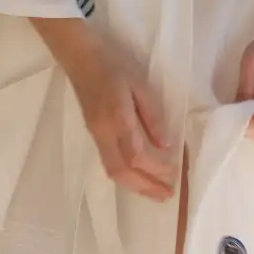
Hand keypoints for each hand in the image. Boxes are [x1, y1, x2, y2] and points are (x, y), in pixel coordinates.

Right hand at [32, 17, 178, 201]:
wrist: (79, 56)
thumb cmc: (114, 65)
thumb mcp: (140, 84)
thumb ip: (153, 115)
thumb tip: (166, 144)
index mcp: (117, 117)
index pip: (137, 154)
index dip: (156, 168)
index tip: (174, 172)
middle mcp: (103, 132)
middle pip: (122, 171)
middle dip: (145, 187)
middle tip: (167, 196)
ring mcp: (95, 135)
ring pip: (113, 171)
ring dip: (135, 185)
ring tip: (156, 193)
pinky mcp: (94, 134)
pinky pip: (109, 162)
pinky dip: (125, 176)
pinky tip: (138, 177)